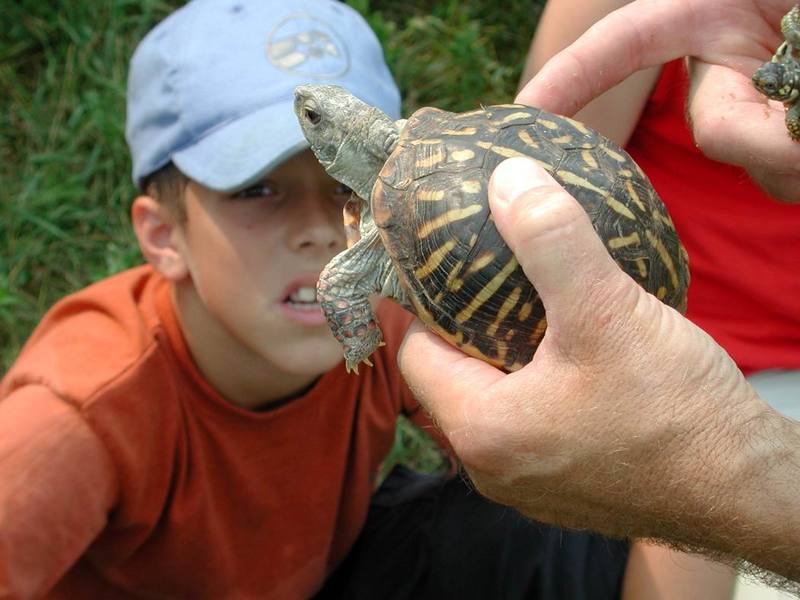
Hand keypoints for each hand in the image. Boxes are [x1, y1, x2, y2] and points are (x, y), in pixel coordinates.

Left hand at [398, 157, 799, 580]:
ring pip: (492, 397)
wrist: (746, 492)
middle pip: (451, 374)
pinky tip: (568, 349)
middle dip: (465, 322)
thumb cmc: (675, 414)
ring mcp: (528, 483)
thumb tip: (505, 178)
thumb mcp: (605, 310)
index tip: (440, 258)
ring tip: (529, 301)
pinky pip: (528, 420)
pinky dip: (535, 381)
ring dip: (503, 351)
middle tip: (488, 271)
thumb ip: (549, 239)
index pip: (414, 350)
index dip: (422, 298)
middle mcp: (490, 467)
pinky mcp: (565, 485)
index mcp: (478, 429)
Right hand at [515, 0, 799, 201]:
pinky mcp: (789, 142)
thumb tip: (762, 146)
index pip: (623, 44)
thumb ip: (759, 81)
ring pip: (760, 166)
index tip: (519, 112)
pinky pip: (786, 178)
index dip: (570, 77)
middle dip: (768, 141)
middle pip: (716, 129)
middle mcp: (731, 66)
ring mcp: (762, 106)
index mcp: (713, 12)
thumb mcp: (797, 14)